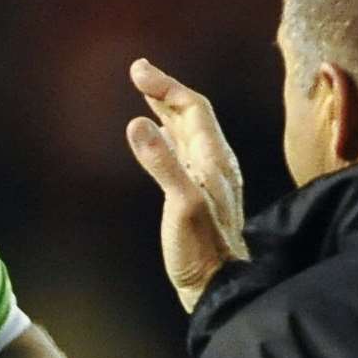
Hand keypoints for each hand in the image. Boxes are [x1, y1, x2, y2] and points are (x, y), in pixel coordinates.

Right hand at [125, 58, 246, 312]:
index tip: (138, 71)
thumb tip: (136, 123)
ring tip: (147, 95)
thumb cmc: (202, 249)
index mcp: (213, 159)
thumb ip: (162, 163)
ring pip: (187, 132)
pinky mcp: (197, 194)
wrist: (220, 286)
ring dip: (166, 110)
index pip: (192, 108)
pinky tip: (156, 140)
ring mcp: (207, 178)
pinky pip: (181, 151)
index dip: (166, 86)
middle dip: (165, 90)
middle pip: (192, 114)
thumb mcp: (181, 204)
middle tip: (138, 72)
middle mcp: (214, 163)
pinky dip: (165, 135)